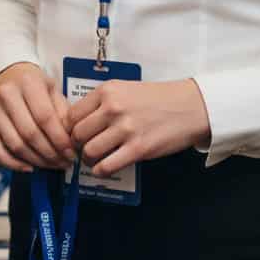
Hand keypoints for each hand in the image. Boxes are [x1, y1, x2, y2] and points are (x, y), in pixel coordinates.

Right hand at [0, 62, 76, 172]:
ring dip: (36, 161)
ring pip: (15, 145)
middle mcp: (7, 94)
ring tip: (51, 165)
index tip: (70, 152)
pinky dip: (13, 164)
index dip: (59, 139)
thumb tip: (71, 139)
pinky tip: (29, 167)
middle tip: (64, 162)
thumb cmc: (33, 83)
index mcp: (28, 82)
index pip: (45, 117)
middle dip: (50, 154)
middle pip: (30, 133)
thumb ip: (63, 111)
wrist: (7, 75)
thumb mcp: (52, 88)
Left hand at [66, 78, 210, 177]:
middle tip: (84, 148)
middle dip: (77, 145)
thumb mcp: (126, 89)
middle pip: (76, 134)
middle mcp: (113, 108)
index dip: (69, 128)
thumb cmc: (158, 98)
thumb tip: (78, 122)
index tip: (74, 135)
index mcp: (108, 90)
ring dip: (88, 160)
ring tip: (95, 158)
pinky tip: (105, 166)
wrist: (190, 106)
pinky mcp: (138, 149)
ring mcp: (125, 129)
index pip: (72, 114)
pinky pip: (106, 166)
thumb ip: (102, 102)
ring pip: (88, 152)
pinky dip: (101, 170)